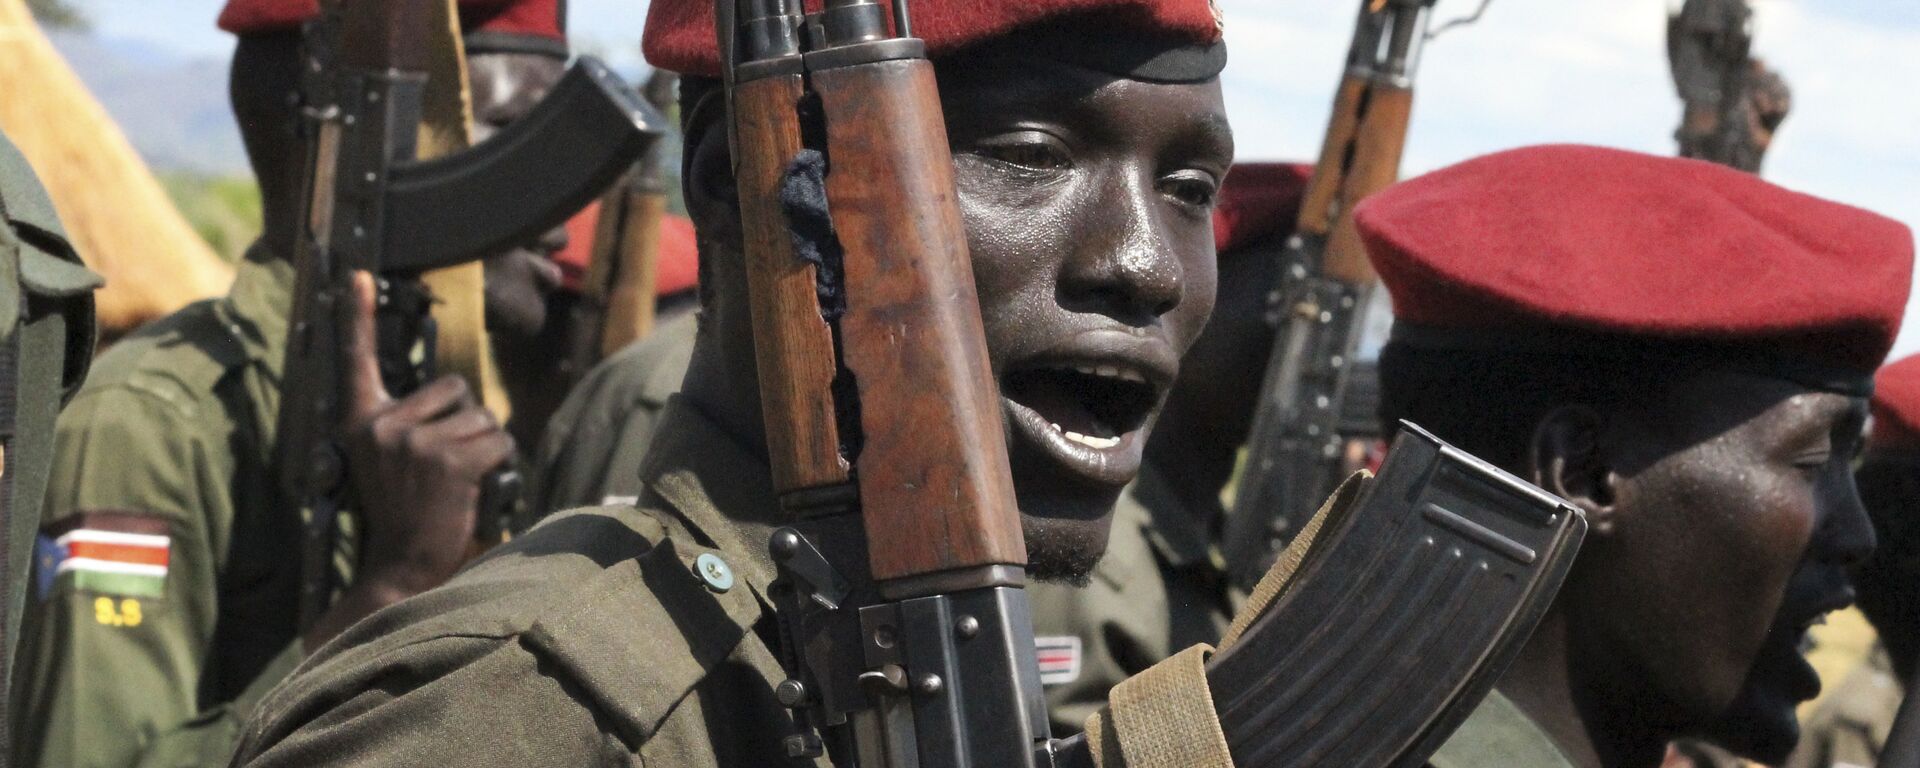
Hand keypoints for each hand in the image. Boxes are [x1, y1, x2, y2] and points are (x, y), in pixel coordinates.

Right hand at [303, 272, 514, 649]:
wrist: (399, 568)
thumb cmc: (404, 513)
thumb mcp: (388, 461)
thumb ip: (406, 423)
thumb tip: (454, 394)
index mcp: (361, 420)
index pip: (357, 358)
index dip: (356, 314)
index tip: (355, 273)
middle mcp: (381, 423)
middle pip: (454, 387)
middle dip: (465, 420)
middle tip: (445, 466)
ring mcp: (413, 441)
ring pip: (482, 417)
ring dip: (484, 446)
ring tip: (458, 482)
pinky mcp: (448, 461)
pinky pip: (498, 442)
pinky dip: (501, 465)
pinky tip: (476, 489)